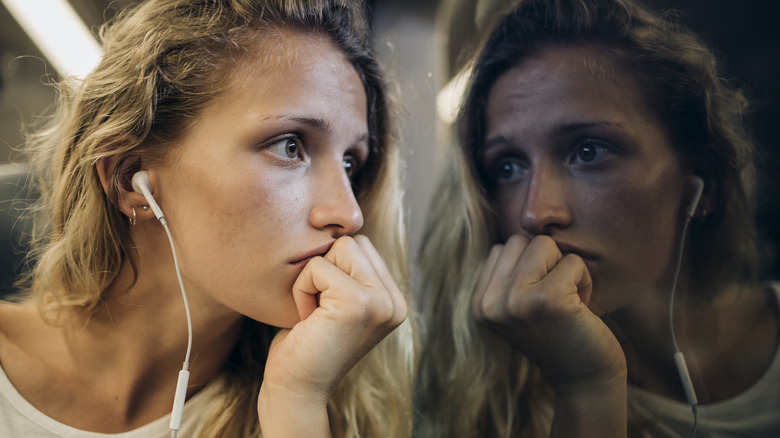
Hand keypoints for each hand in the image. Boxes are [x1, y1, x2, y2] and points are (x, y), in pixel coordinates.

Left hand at [258, 235, 406, 436]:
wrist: (294, 389)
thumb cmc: (305, 345)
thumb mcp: (337, 304)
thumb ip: (350, 274)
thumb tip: (344, 230)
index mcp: (394, 302)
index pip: (363, 247)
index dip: (333, 269)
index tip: (326, 308)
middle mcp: (395, 303)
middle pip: (353, 242)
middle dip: (325, 269)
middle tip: (318, 311)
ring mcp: (380, 303)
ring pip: (339, 248)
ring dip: (313, 278)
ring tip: (314, 314)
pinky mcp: (358, 303)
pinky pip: (318, 266)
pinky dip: (302, 289)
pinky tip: (308, 320)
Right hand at [472, 234, 624, 390]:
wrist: (585, 381)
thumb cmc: (560, 335)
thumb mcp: (520, 305)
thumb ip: (510, 273)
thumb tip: (523, 221)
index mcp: (480, 304)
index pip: (502, 248)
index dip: (530, 267)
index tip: (539, 302)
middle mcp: (491, 304)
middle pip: (521, 241)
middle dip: (547, 263)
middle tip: (556, 301)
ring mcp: (516, 302)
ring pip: (545, 244)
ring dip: (566, 270)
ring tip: (568, 303)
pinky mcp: (548, 300)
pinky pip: (573, 262)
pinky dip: (586, 281)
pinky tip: (582, 310)